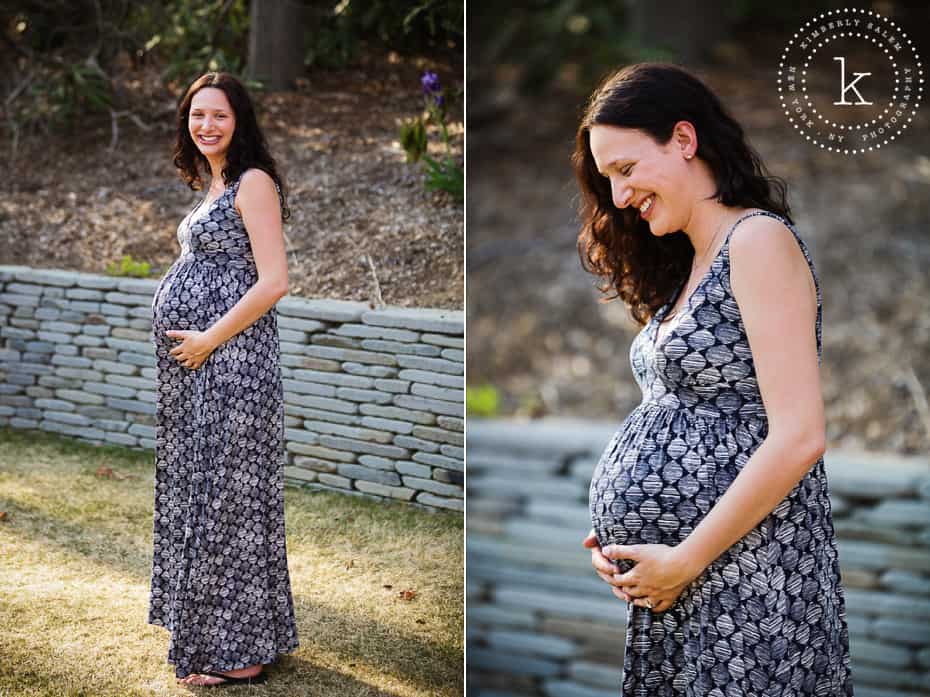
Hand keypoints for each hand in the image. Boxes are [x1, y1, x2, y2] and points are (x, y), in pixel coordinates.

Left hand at [165, 329, 216, 369]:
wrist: (208, 341)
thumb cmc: (197, 336)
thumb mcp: (185, 333)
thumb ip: (175, 333)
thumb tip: (167, 333)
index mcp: (182, 348)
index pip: (174, 352)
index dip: (172, 351)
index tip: (172, 351)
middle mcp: (187, 354)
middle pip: (179, 358)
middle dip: (177, 357)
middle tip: (177, 357)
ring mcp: (193, 358)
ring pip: (186, 364)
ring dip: (183, 364)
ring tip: (182, 363)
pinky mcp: (199, 361)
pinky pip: (194, 366)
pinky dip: (192, 367)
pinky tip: (191, 366)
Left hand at [583, 529, 701, 611]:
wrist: (684, 563)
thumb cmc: (661, 555)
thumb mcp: (638, 550)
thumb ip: (621, 551)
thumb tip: (604, 551)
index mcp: (636, 577)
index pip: (620, 581)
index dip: (614, 578)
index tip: (613, 575)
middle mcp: (645, 588)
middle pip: (630, 592)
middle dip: (623, 589)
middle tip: (620, 587)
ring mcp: (657, 594)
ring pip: (643, 602)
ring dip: (636, 600)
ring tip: (632, 597)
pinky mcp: (670, 597)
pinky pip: (660, 607)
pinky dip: (654, 608)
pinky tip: (652, 606)